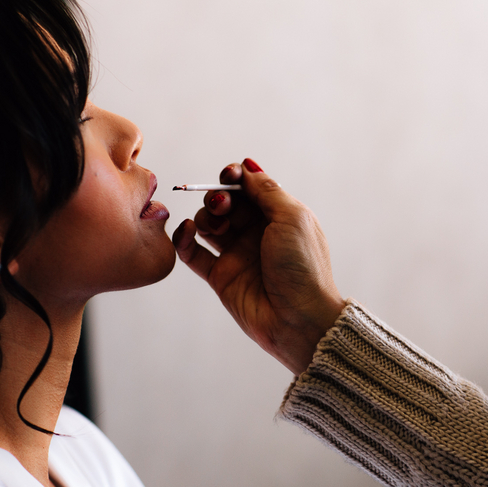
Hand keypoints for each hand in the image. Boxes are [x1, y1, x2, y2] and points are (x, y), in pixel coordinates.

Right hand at [172, 159, 344, 375]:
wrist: (299, 319)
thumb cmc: (303, 267)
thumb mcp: (292, 218)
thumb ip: (267, 191)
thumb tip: (247, 166)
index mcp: (279, 217)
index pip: (249, 188)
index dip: (235, 178)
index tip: (227, 176)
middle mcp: (257, 233)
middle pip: (226, 203)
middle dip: (219, 197)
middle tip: (222, 206)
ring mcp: (238, 255)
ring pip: (208, 224)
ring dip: (205, 217)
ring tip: (215, 227)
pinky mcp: (221, 276)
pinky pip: (194, 253)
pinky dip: (184, 239)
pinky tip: (187, 231)